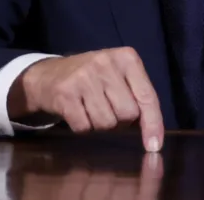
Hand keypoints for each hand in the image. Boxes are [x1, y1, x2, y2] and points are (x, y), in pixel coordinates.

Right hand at [11, 47, 163, 151]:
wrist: (48, 75)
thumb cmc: (93, 79)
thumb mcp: (119, 78)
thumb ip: (139, 99)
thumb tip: (153, 137)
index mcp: (126, 57)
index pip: (147, 96)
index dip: (153, 124)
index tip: (155, 145)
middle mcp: (106, 63)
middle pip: (128, 114)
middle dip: (120, 120)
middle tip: (108, 109)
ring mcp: (84, 76)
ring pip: (107, 123)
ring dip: (100, 124)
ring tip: (91, 109)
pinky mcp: (65, 93)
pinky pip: (84, 127)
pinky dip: (82, 127)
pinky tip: (77, 111)